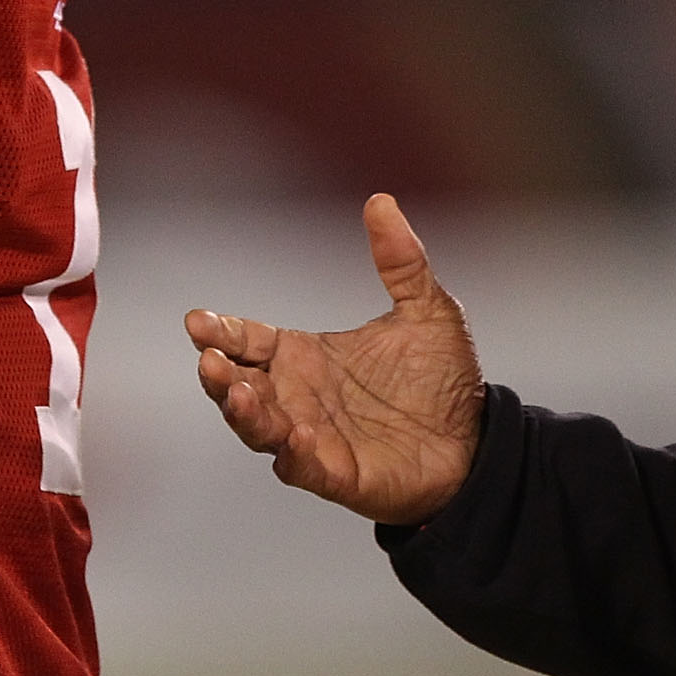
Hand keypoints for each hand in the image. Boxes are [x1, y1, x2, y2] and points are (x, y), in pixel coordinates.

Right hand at [188, 193, 486, 525]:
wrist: (477, 442)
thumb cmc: (442, 380)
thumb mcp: (426, 310)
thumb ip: (401, 261)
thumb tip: (381, 200)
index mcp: (307, 357)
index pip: (249, 342)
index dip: (222, 330)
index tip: (197, 319)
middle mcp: (300, 397)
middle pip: (240, 386)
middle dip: (218, 375)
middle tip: (207, 357)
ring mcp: (314, 438)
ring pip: (260, 429)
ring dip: (244, 413)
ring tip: (236, 393)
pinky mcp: (338, 475)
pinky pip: (305, 467)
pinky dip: (296, 453)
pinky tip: (297, 434)